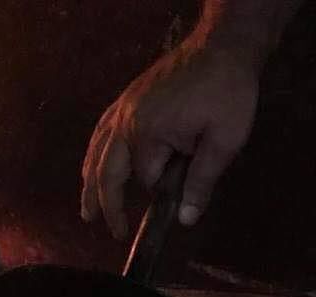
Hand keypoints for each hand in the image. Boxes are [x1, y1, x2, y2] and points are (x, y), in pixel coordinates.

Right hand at [81, 39, 259, 237]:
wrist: (222, 44)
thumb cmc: (228, 91)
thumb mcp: (224, 139)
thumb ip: (203, 180)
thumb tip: (186, 219)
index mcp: (148, 134)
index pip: (147, 180)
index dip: (160, 193)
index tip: (176, 202)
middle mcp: (126, 123)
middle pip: (108, 172)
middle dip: (107, 205)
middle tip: (114, 232)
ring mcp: (122, 109)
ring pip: (98, 153)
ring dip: (90, 184)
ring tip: (87, 211)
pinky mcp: (126, 99)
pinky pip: (101, 132)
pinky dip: (94, 154)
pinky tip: (90, 168)